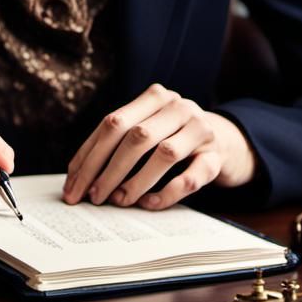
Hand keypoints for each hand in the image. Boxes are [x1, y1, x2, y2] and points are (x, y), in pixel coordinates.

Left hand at [62, 83, 255, 210]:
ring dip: (136, 181)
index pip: (112, 123)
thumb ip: (118, 142)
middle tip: (92, 197)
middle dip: (107, 170)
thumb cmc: (174, 137)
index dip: (89, 155)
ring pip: (164, 154)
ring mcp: (201, 130)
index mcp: (154, 97)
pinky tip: (149, 204)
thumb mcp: (148, 129)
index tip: (72, 184)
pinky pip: (192, 177)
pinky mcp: (218, 157)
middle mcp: (178, 107)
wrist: (229, 142)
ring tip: (118, 201)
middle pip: (135, 137)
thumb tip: (78, 177)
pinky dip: (168, 193)